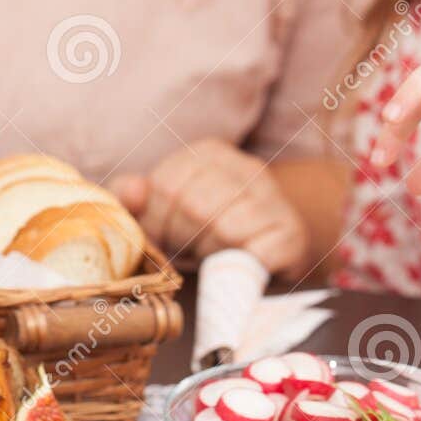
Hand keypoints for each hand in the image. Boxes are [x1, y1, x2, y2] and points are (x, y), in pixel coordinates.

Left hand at [111, 139, 310, 274]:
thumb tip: (130, 191)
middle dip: (182, 239)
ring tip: (213, 256)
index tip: (166, 237)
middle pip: (193, 204)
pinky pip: (254, 251)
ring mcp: (273, 198)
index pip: (166, 185)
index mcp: (208, 153)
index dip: (157, 222)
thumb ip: (137, 202)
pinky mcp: (291, 233)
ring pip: (224, 227)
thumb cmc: (206, 234)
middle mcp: (246, 167)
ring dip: (211, 253)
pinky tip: (237, 265)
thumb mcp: (164, 215)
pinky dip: (239, 267)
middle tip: (190, 250)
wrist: (270, 255)